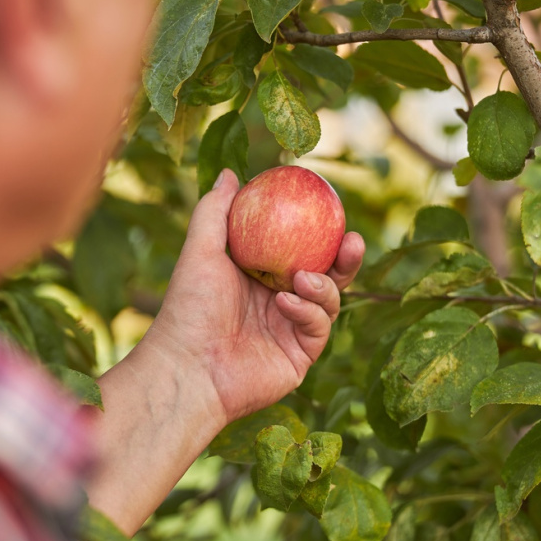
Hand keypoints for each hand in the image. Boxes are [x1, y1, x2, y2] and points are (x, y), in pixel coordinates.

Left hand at [145, 169, 364, 425]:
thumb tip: (230, 173)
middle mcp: (279, 301)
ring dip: (323, 286)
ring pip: (329, 300)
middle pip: (326, 274)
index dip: (319, 230)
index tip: (331, 207)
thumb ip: (214, 212)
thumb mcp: (200, 252)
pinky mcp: (300, 356)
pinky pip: (318, 327)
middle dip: (345, 258)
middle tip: (352, 239)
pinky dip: (307, 312)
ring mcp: (291, 329)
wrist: (188, 368)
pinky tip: (286, 303)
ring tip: (302, 278)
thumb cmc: (188, 308)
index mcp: (259, 276)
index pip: (299, 248)